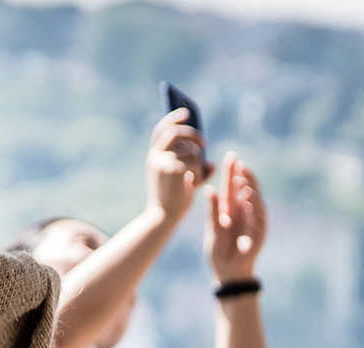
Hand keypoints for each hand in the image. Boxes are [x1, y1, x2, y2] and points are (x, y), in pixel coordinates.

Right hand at [145, 109, 212, 226]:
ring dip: (199, 163)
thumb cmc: (171, 202)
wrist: (163, 219)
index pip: (162, 130)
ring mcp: (164, 162)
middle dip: (193, 135)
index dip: (174, 118)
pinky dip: (200, 173)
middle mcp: (156, 156)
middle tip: (204, 143)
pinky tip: (194, 185)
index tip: (187, 113)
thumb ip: (189, 167)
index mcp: (153, 157)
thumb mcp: (178, 180)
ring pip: (191, 151)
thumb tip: (211, 161)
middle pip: (177, 132)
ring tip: (195, 180)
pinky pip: (196, 162)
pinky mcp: (175, 169)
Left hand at [205, 154, 266, 283]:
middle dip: (244, 174)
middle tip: (239, 163)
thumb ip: (212, 211)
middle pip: (246, 187)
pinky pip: (259, 215)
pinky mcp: (259, 231)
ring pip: (255, 198)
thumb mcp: (213, 230)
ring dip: (250, 187)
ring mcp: (253, 220)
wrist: (228, 273)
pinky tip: (249, 196)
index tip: (231, 156)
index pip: (232, 186)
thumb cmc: (219, 252)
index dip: (232, 171)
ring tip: (243, 177)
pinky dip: (255, 205)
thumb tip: (209, 190)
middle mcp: (243, 211)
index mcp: (230, 208)